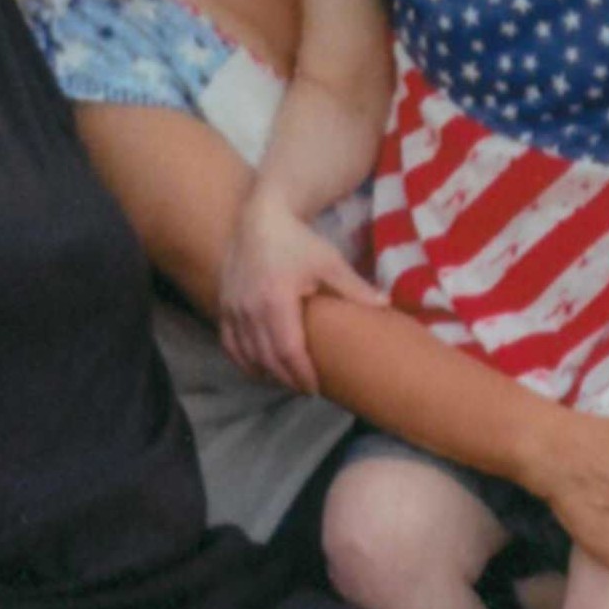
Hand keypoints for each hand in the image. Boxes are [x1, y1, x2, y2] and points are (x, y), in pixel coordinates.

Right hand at [220, 189, 385, 393]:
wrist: (261, 219)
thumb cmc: (298, 241)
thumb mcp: (329, 262)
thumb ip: (354, 288)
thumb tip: (386, 305)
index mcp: (277, 299)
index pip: (288, 351)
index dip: (301, 375)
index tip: (315, 389)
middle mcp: (250, 308)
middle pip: (267, 359)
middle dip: (286, 380)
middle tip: (306, 389)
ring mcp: (233, 308)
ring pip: (247, 356)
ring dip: (266, 374)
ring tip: (286, 381)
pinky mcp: (222, 306)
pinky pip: (230, 344)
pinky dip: (244, 361)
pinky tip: (259, 369)